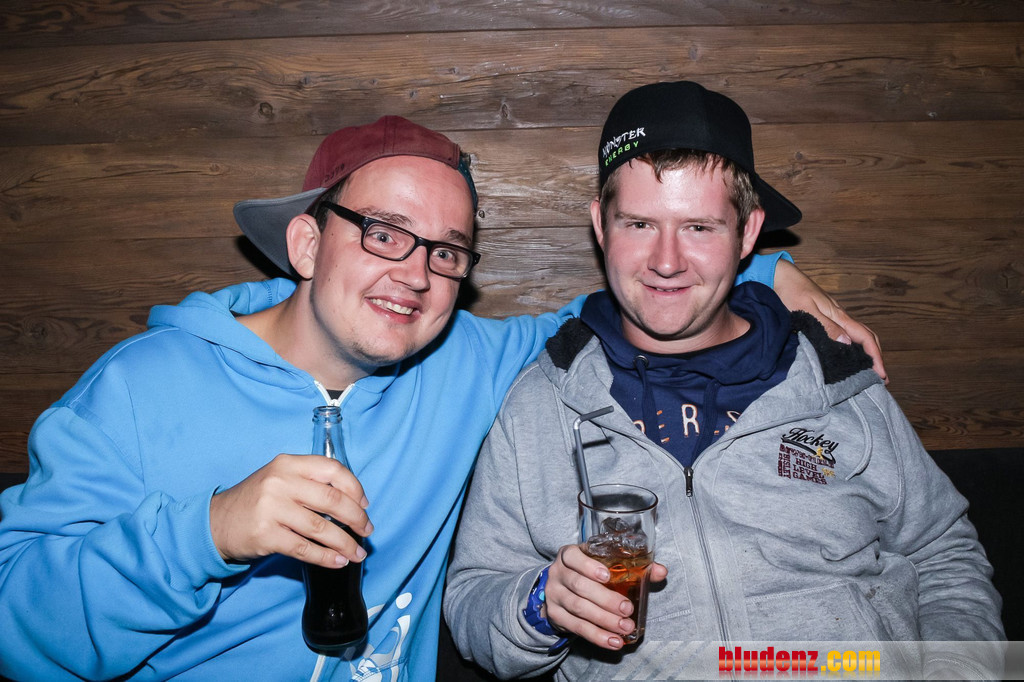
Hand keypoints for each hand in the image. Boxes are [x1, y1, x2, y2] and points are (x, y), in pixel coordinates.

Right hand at [210, 453, 371, 567]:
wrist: (216, 522)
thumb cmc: (257, 500)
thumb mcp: (280, 479)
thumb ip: (310, 483)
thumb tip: (353, 502)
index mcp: (288, 463)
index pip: (332, 469)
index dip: (355, 487)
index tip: (365, 504)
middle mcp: (280, 482)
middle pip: (332, 499)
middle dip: (356, 518)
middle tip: (367, 531)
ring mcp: (271, 508)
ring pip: (321, 527)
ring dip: (345, 542)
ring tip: (358, 553)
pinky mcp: (265, 535)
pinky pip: (304, 549)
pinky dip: (325, 557)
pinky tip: (338, 561)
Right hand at [541, 544, 667, 649]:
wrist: (561, 590)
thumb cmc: (587, 573)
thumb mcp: (603, 563)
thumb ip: (632, 566)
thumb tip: (661, 571)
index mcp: (568, 556)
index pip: (573, 557)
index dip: (589, 566)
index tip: (608, 576)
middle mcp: (558, 574)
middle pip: (579, 586)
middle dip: (605, 599)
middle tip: (627, 609)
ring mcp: (554, 596)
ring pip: (579, 608)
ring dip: (604, 620)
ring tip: (625, 627)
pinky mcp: (555, 616)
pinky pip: (577, 628)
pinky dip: (597, 636)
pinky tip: (613, 641)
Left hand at [773, 259, 887, 383]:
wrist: (782, 276)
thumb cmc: (792, 292)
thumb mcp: (806, 310)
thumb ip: (826, 326)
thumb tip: (847, 342)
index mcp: (839, 316)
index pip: (865, 337)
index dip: (875, 356)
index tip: (881, 374)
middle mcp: (841, 316)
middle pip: (867, 337)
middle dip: (876, 356)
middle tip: (882, 377)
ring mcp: (834, 316)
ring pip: (858, 336)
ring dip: (867, 352)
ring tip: (869, 370)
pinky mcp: (826, 317)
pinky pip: (847, 333)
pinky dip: (854, 346)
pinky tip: (849, 355)